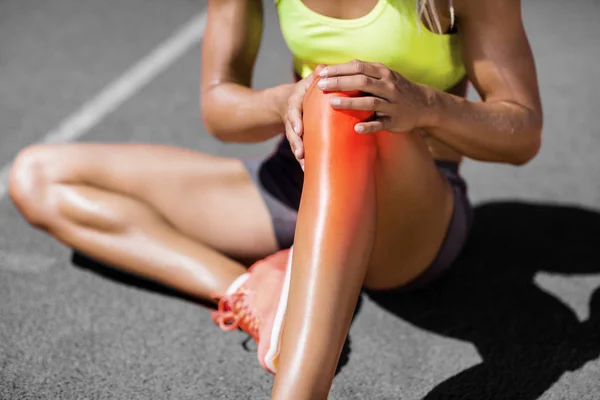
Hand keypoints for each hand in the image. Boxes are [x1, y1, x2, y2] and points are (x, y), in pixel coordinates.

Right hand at [282, 65, 327, 168]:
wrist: (286, 100)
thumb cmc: (305, 89)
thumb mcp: (308, 81)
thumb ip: (317, 76)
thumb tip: (323, 67)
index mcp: (295, 102)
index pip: (293, 111)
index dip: (295, 121)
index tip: (298, 130)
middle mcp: (293, 117)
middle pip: (292, 132)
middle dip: (296, 143)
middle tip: (301, 154)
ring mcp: (294, 129)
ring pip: (295, 143)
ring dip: (299, 155)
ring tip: (304, 167)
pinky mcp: (298, 138)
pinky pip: (301, 149)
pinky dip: (304, 161)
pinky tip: (308, 171)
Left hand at [316, 60, 433, 133]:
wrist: (424, 104)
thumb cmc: (397, 88)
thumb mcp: (384, 75)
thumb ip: (364, 71)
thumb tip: (339, 67)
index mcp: (383, 73)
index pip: (358, 67)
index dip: (339, 70)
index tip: (322, 73)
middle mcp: (388, 86)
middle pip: (362, 82)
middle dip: (340, 83)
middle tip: (321, 86)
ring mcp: (392, 104)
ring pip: (370, 102)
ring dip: (351, 102)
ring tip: (332, 103)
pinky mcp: (394, 121)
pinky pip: (380, 124)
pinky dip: (369, 126)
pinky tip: (356, 128)